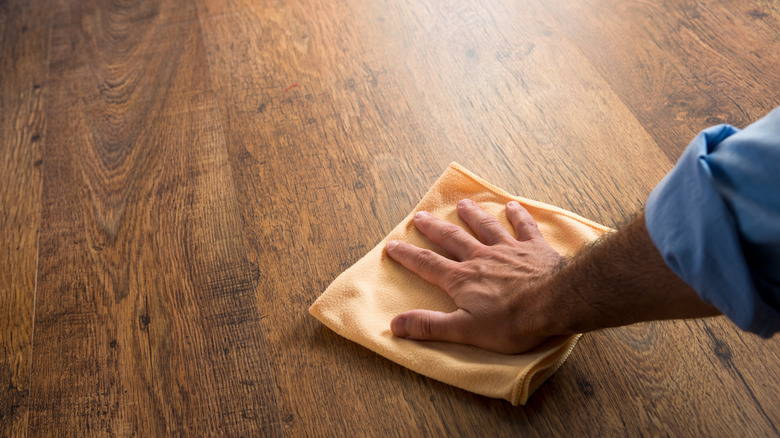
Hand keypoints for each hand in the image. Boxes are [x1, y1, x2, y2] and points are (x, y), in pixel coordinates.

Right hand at [385, 199, 565, 353]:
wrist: (556, 303)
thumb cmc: (511, 322)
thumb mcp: (464, 330)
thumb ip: (430, 326)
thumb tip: (395, 324)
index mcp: (462, 279)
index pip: (427, 264)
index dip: (408, 255)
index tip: (392, 244)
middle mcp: (481, 257)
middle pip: (452, 238)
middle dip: (434, 228)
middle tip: (420, 216)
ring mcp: (508, 250)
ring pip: (485, 227)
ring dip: (472, 215)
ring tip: (463, 204)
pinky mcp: (534, 248)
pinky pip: (524, 227)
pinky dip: (518, 216)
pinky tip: (512, 206)